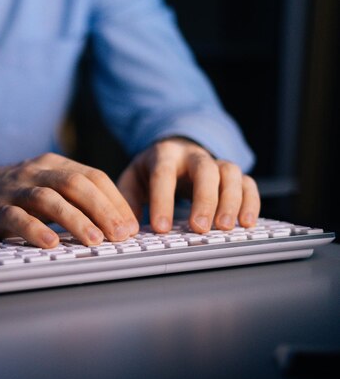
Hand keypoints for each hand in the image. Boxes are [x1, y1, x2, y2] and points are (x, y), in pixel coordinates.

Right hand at [0, 153, 137, 247]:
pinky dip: (34, 230)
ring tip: (95, 241)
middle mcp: (36, 172)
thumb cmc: (13, 192)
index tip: (131, 225)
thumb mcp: (44, 183)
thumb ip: (74, 195)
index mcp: (53, 164)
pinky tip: (51, 244)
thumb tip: (116, 222)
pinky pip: (16, 218)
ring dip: (76, 220)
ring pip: (49, 199)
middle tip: (121, 235)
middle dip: (103, 210)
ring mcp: (14, 189)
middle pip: (76, 184)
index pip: (93, 176)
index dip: (115, 200)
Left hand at [117, 137, 259, 232]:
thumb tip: (128, 228)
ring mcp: (216, 163)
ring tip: (225, 228)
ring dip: (230, 201)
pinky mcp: (232, 174)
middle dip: (204, 200)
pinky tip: (247, 223)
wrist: (174, 150)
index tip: (161, 228)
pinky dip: (251, 202)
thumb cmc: (151, 170)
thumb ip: (128, 200)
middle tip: (200, 228)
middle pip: (204, 171)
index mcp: (164, 154)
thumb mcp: (133, 179)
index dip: (163, 201)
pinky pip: (248, 183)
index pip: (163, 175)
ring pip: (230, 175)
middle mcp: (193, 155)